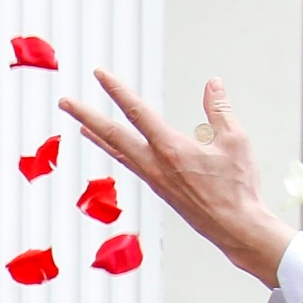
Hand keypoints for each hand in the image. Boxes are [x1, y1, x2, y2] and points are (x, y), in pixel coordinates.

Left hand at [56, 72, 297, 287]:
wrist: (235, 228)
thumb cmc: (237, 188)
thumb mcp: (235, 141)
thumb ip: (220, 110)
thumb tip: (213, 84)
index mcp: (171, 150)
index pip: (137, 112)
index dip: (117, 90)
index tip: (99, 74)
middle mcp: (155, 165)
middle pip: (112, 134)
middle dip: (86, 115)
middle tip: (64, 102)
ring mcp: (154, 179)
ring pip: (118, 151)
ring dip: (97, 134)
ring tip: (79, 124)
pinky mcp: (159, 189)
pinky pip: (129, 164)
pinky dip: (115, 151)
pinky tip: (112, 147)